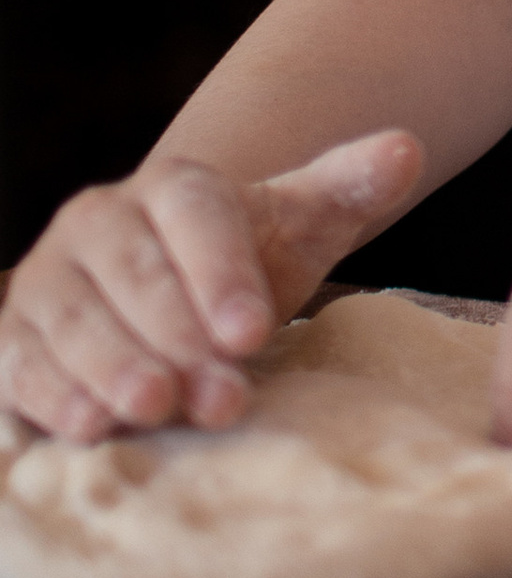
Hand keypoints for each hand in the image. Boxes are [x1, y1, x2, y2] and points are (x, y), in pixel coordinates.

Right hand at [0, 133, 423, 442]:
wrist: (168, 293)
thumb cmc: (244, 265)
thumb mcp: (301, 225)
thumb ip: (350, 188)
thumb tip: (406, 151)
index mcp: (174, 189)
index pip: (197, 217)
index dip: (222, 273)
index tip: (254, 332)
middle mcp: (101, 222)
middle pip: (135, 277)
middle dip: (177, 338)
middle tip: (218, 396)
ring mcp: (51, 278)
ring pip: (73, 319)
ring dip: (112, 367)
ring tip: (152, 408)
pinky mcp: (18, 334)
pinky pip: (22, 359)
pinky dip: (49, 392)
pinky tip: (86, 425)